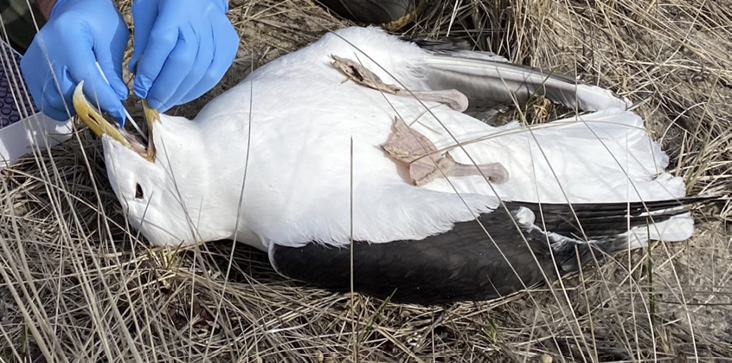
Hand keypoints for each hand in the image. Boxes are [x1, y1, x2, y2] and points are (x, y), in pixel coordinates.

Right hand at [20, 0, 128, 122]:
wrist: (73, 9)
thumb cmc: (97, 20)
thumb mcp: (112, 39)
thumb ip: (113, 69)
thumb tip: (118, 97)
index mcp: (68, 36)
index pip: (86, 77)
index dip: (105, 99)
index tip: (120, 113)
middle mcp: (46, 49)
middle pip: (68, 92)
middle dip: (92, 106)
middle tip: (109, 111)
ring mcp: (34, 60)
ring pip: (54, 101)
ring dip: (76, 108)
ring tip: (93, 102)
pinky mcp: (29, 69)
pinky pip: (43, 99)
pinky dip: (62, 105)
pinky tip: (77, 99)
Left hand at [129, 0, 238, 110]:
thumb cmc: (166, 1)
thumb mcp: (146, 10)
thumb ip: (144, 40)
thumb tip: (138, 73)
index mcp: (176, 8)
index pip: (162, 43)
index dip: (151, 70)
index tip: (140, 89)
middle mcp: (200, 21)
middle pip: (184, 62)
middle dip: (166, 88)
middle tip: (153, 103)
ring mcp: (218, 33)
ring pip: (202, 72)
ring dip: (182, 93)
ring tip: (166, 102)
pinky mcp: (229, 43)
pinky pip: (216, 74)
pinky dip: (198, 89)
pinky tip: (184, 95)